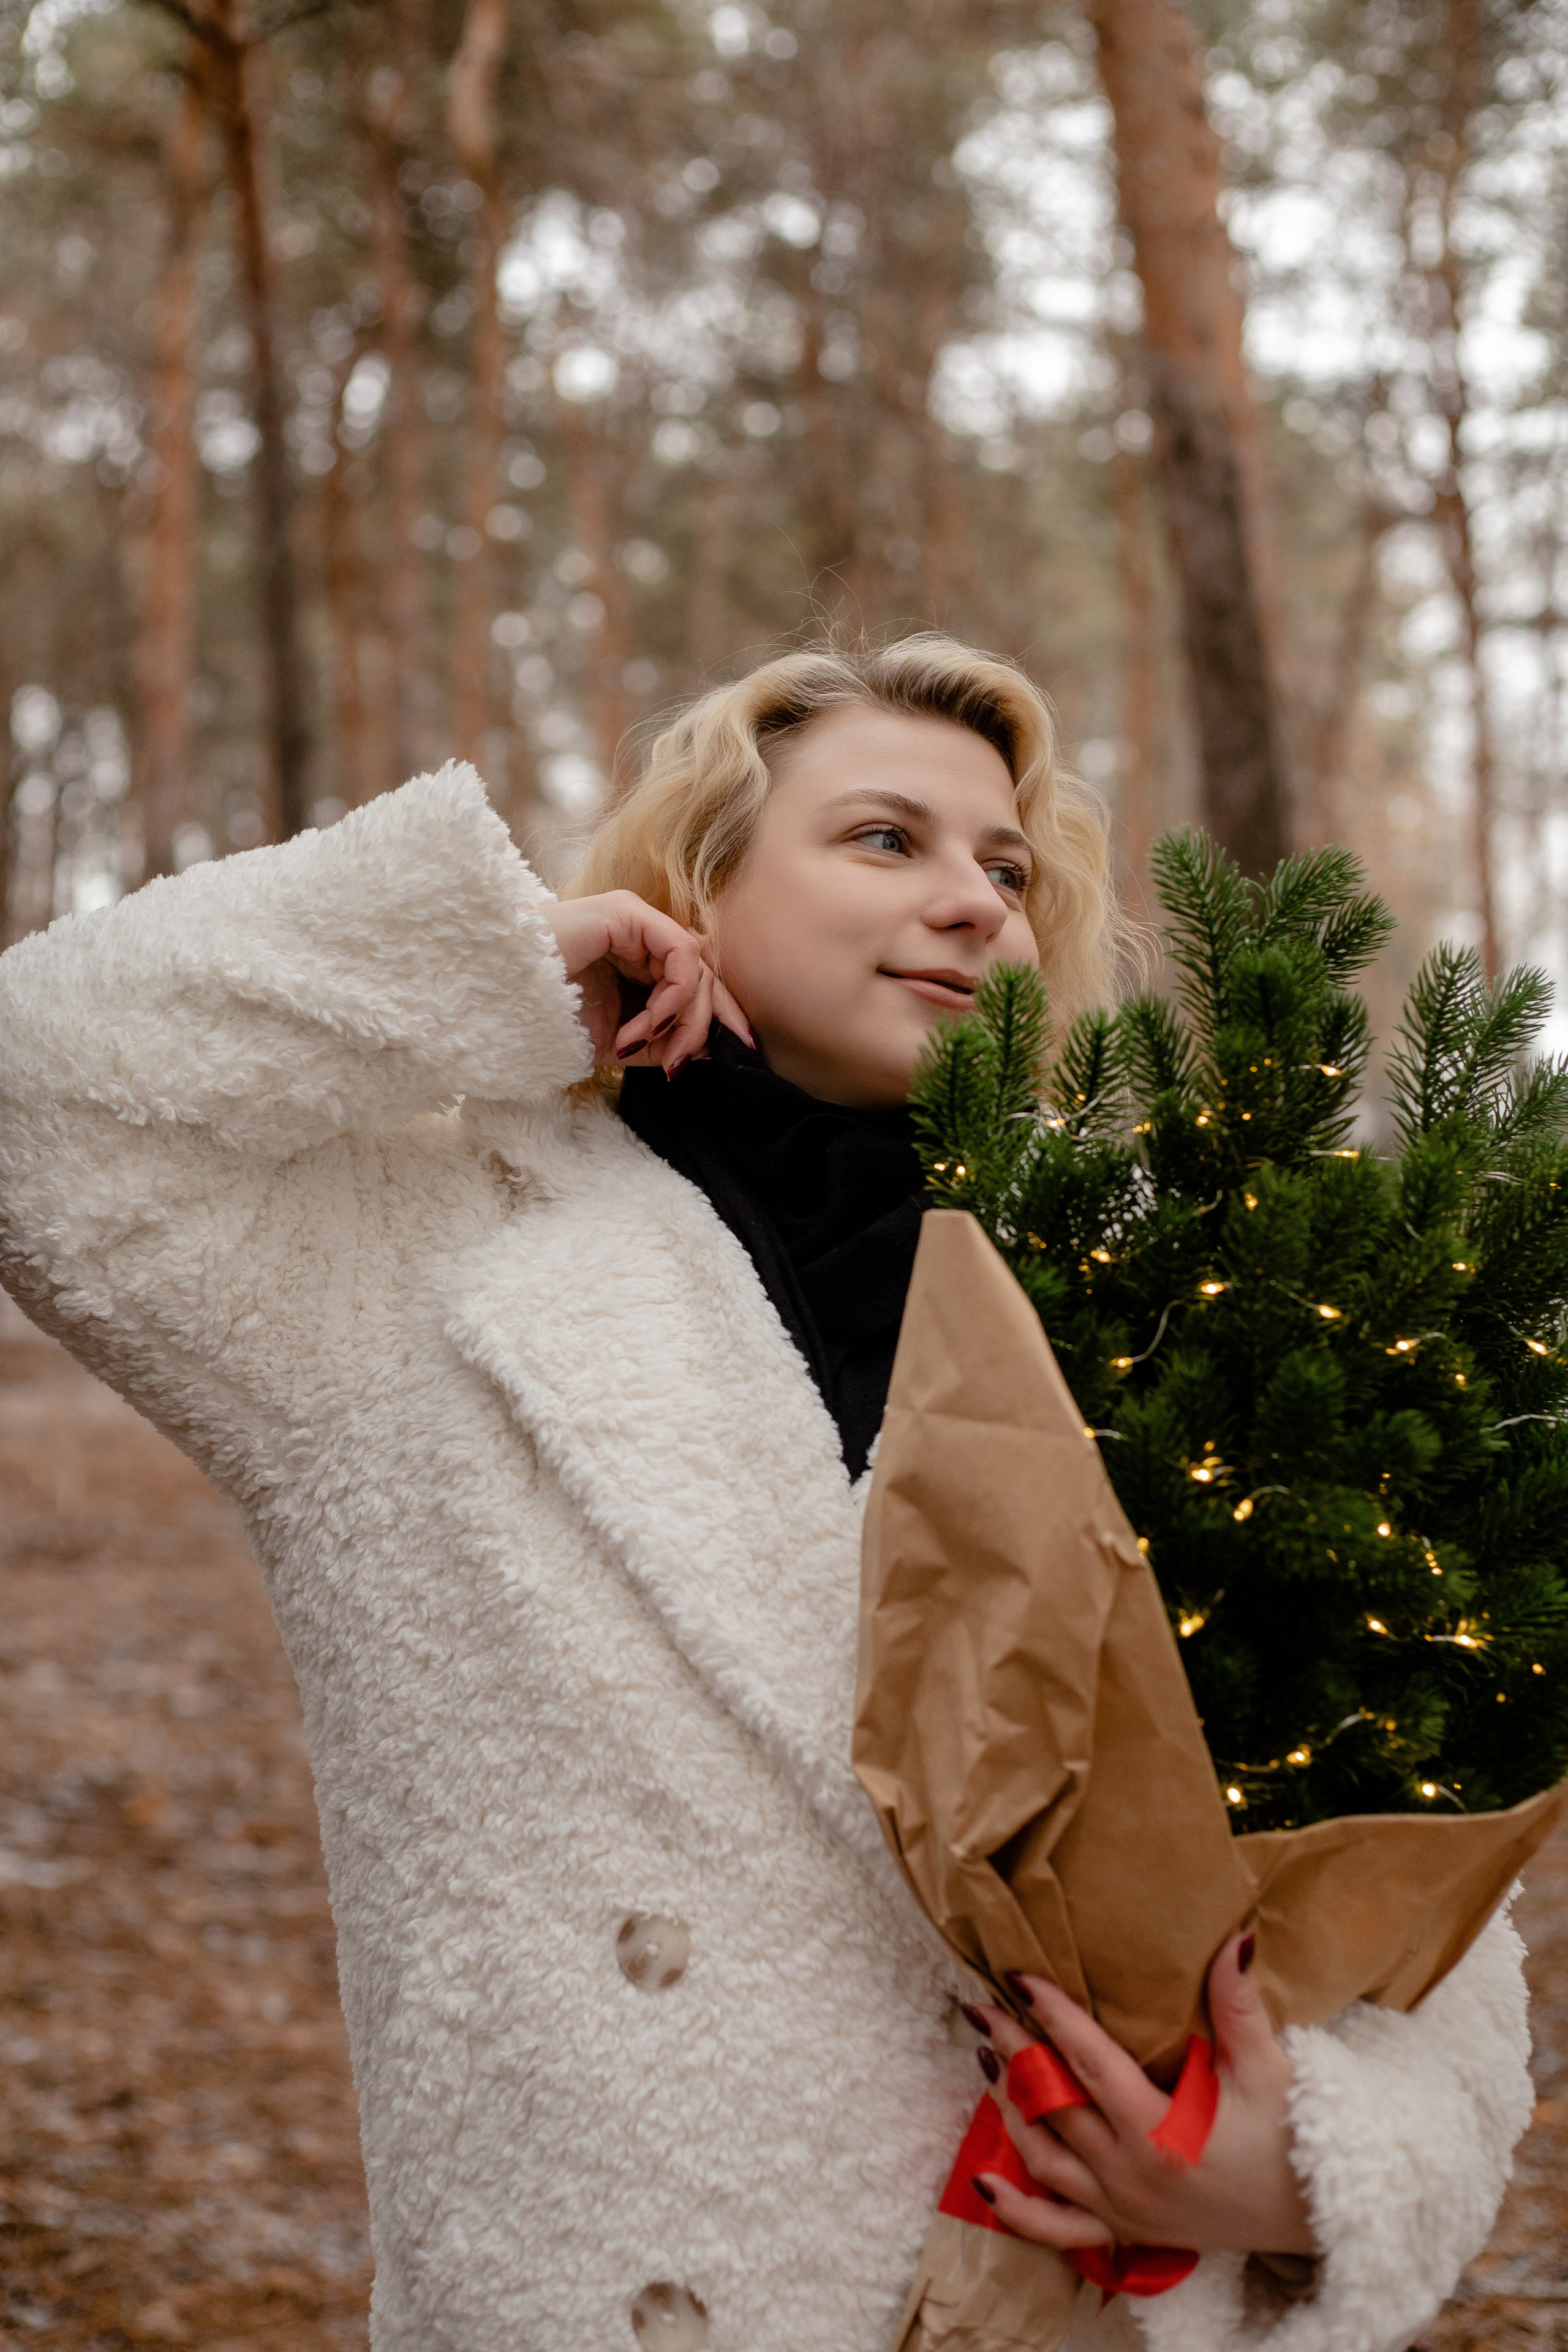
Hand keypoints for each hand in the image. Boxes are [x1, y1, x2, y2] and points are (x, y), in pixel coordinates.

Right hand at [542, 891, 752, 1073]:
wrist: (497, 1001)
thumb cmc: (546, 1018)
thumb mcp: (618, 1040)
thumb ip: (662, 1039)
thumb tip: (713, 1047)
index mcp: (638, 960)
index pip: (697, 983)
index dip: (723, 1017)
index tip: (742, 1051)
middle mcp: (642, 935)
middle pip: (704, 976)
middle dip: (706, 1025)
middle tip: (679, 1062)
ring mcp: (636, 920)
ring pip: (697, 969)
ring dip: (679, 1018)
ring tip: (637, 1043)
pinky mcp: (628, 912)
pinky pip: (681, 955)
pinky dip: (672, 997)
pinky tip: (644, 1023)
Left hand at [971, 1936, 1315, 2258]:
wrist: (1317, 2216)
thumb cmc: (1290, 2139)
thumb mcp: (1266, 2070)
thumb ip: (1238, 2006)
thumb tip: (1234, 1939)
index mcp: (1161, 2132)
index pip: (1089, 2063)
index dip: (1052, 2016)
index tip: (1018, 1977)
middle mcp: (1130, 2174)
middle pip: (1054, 2106)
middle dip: (1014, 2053)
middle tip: (981, 2008)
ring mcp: (1123, 2209)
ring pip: (1043, 2159)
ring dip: (1010, 2110)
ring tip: (984, 2062)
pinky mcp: (1127, 2232)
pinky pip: (1058, 2230)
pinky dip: (1017, 2211)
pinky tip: (982, 2184)